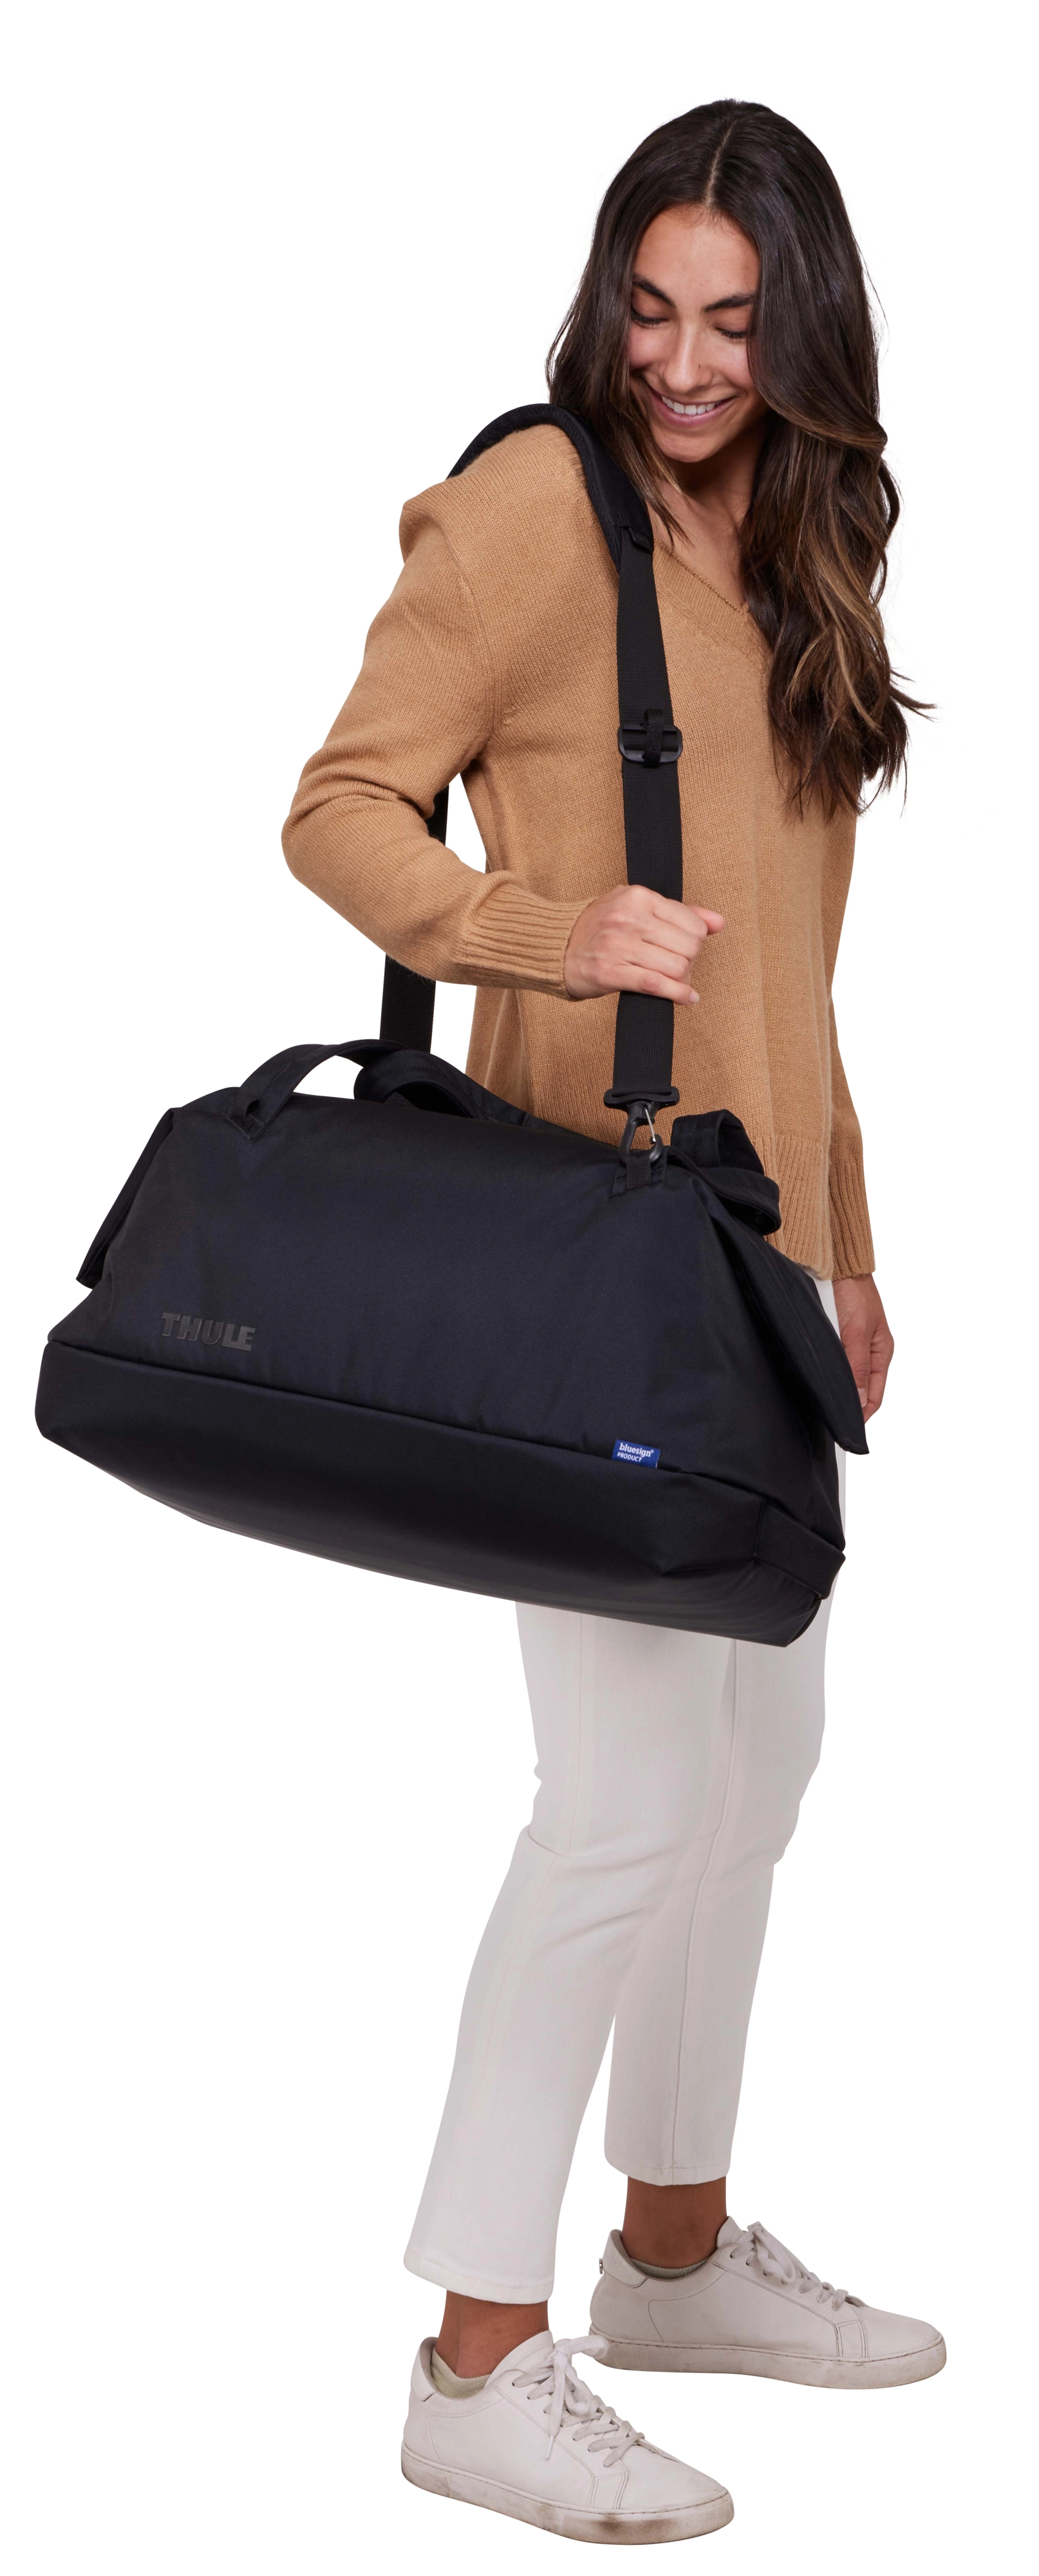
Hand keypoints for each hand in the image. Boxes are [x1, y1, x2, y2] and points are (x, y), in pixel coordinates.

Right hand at [563, 883, 723, 1002]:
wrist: (555, 945)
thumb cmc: (600, 925)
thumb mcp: (636, 905)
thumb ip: (679, 912)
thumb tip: (719, 922)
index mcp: (638, 896)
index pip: (693, 923)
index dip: (696, 939)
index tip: (684, 947)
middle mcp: (629, 918)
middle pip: (689, 947)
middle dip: (690, 961)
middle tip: (679, 966)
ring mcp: (618, 946)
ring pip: (676, 967)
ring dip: (683, 980)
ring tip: (677, 981)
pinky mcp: (610, 973)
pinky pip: (657, 986)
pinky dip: (678, 995)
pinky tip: (686, 998)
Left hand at [831, 1274, 893, 1421]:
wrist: (837, 1264)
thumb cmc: (853, 1292)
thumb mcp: (856, 1331)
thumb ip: (856, 1365)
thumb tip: (859, 1401)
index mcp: (881, 1352)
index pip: (874, 1396)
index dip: (861, 1415)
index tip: (845, 1429)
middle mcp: (868, 1352)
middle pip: (859, 1389)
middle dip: (846, 1404)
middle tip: (826, 1418)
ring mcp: (852, 1345)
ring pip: (844, 1377)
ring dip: (834, 1387)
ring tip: (819, 1403)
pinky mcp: (836, 1337)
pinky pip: (833, 1362)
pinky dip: (825, 1371)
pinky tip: (813, 1378)